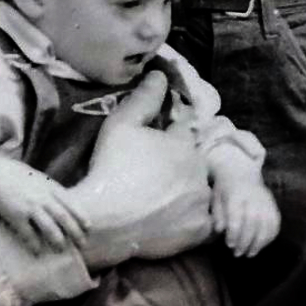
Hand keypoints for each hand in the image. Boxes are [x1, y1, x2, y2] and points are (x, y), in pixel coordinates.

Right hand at [0, 157, 89, 254]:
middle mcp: (43, 197)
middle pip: (64, 217)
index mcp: (51, 188)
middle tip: (83, 245)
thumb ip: (54, 192)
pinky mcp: (16, 215)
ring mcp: (30, 206)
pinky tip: (37, 252)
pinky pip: (28, 233)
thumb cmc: (21, 180)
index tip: (89, 228)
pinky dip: (33, 243)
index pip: (71, 203)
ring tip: (61, 249)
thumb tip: (71, 207)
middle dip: (75, 232)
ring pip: (49, 226)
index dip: (81, 216)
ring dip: (57, 239)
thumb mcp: (41, 181)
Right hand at [73, 71, 212, 268]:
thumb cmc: (111, 167)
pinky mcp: (200, 231)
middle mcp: (200, 170)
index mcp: (183, 143)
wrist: (103, 221)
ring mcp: (202, 203)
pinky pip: (202, 222)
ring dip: (186, 191)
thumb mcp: (120, 124)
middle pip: (192, 161)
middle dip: (178, 163)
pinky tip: (170, 220)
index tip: (153, 144)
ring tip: (159, 199)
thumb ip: (144, 97)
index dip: (168, 133)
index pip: (182, 130)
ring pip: (199, 191)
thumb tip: (161, 74)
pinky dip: (190, 219)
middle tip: (152, 174)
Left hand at [211, 163, 280, 257]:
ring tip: (250, 253)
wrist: (241, 172)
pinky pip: (275, 223)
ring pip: (266, 224)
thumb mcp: (216, 198)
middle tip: (238, 253)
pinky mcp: (273, 205)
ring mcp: (266, 200)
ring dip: (259, 242)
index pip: (237, 216)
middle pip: (253, 222)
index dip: (234, 233)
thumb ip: (218, 214)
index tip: (229, 244)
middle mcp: (253, 197)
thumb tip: (220, 230)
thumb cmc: (225, 189)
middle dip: (246, 241)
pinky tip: (261, 245)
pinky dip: (270, 237)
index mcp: (236, 194)